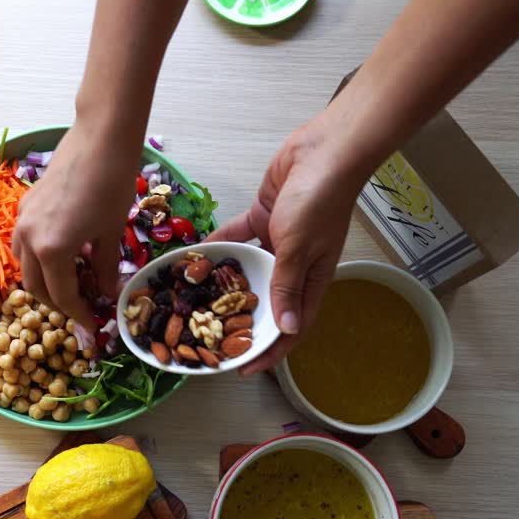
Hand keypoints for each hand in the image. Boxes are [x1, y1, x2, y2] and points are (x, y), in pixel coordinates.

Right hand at [12, 123, 140, 328]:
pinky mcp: (24, 205)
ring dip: (44, 280)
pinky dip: (38, 257)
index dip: (78, 314)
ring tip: (72, 281)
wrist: (100, 138)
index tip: (92, 324)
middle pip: (36, 286)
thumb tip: (105, 293)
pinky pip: (24, 242)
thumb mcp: (112, 233)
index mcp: (52, 250)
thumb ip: (105, 268)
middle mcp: (28, 238)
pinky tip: (62, 252)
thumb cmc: (113, 184)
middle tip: (82, 306)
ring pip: (24, 265)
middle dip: (58, 302)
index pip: (61, 295)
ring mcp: (22, 220)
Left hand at [207, 118, 365, 373]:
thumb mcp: (300, 248)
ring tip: (194, 299)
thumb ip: (287, 286)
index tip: (244, 368)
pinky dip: (219, 246)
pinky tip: (194, 257)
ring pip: (248, 270)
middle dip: (240, 321)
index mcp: (313, 279)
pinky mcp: (263, 217)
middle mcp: (296, 264)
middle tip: (209, 337)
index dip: (271, 350)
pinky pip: (237, 238)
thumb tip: (286, 330)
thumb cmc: (319, 201)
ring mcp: (279, 241)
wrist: (325, 150)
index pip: (292, 325)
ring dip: (223, 283)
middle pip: (266, 302)